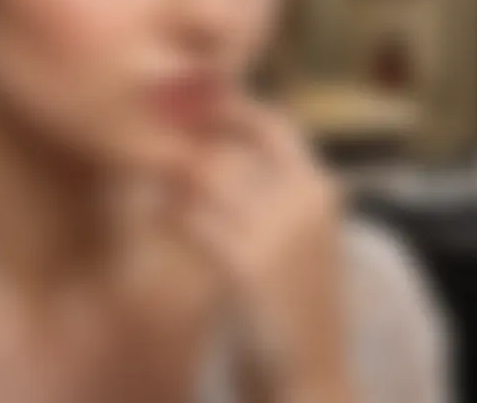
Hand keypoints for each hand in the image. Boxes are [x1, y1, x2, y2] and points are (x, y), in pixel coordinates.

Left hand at [170, 99, 353, 402]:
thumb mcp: (298, 240)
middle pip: (238, 143)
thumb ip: (272, 196)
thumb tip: (221, 157)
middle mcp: (303, 200)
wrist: (309, 374)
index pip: (279, 127)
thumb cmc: (295, 305)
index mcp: (319, 191)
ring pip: (207, 178)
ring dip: (174, 177)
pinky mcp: (247, 262)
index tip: (204, 102)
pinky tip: (160, 217)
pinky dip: (170, 215)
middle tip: (164, 131)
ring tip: (156, 180)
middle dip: (198, 132)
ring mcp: (276, 230)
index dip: (239, 109)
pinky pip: (192, 220)